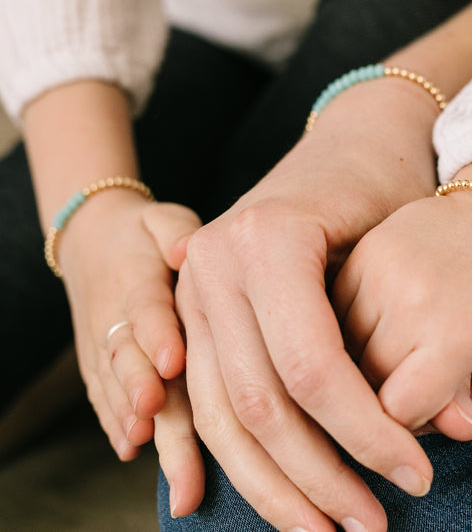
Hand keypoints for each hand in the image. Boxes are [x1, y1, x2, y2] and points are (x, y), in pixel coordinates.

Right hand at [58, 195, 203, 511]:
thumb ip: (175, 231)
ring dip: (128, 416)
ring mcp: (101, 346)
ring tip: (145, 442)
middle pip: (129, 359)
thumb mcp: (162, 217)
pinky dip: (114, 423)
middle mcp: (114, 319)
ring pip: (116, 386)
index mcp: (136, 282)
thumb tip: (185, 248)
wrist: (90, 240)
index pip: (146, 311)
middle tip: (154, 413)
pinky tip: (130, 449)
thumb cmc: (144, 232)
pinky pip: (102, 396)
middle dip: (141, 389)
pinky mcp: (97, 365)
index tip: (173, 361)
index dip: (157, 336)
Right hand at [175, 79, 446, 531]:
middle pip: (260, 403)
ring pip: (222, 416)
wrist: (351, 138)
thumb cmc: (393, 188)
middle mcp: (214, 265)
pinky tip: (282, 500)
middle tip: (372, 524)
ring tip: (331, 529)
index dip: (366, 435)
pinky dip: (243, 459)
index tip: (417, 476)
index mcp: (269, 240)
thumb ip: (430, 339)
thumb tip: (455, 430)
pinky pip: (205, 403)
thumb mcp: (419, 250)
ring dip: (275, 485)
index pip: (314, 370)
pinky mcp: (192, 312)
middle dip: (320, 476)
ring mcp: (192, 289)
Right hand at [336, 154, 471, 439]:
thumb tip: (425, 440)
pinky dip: (348, 326)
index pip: (396, 410)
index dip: (405, 424)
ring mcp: (383, 271)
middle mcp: (414, 301)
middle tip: (418, 374)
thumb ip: (467, 408)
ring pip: (340, 350)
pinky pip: (332, 312)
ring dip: (360, 362)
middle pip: (364, 384)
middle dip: (384, 394)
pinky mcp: (364, 251)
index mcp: (458, 333)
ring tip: (401, 343)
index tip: (424, 408)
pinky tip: (381, 318)